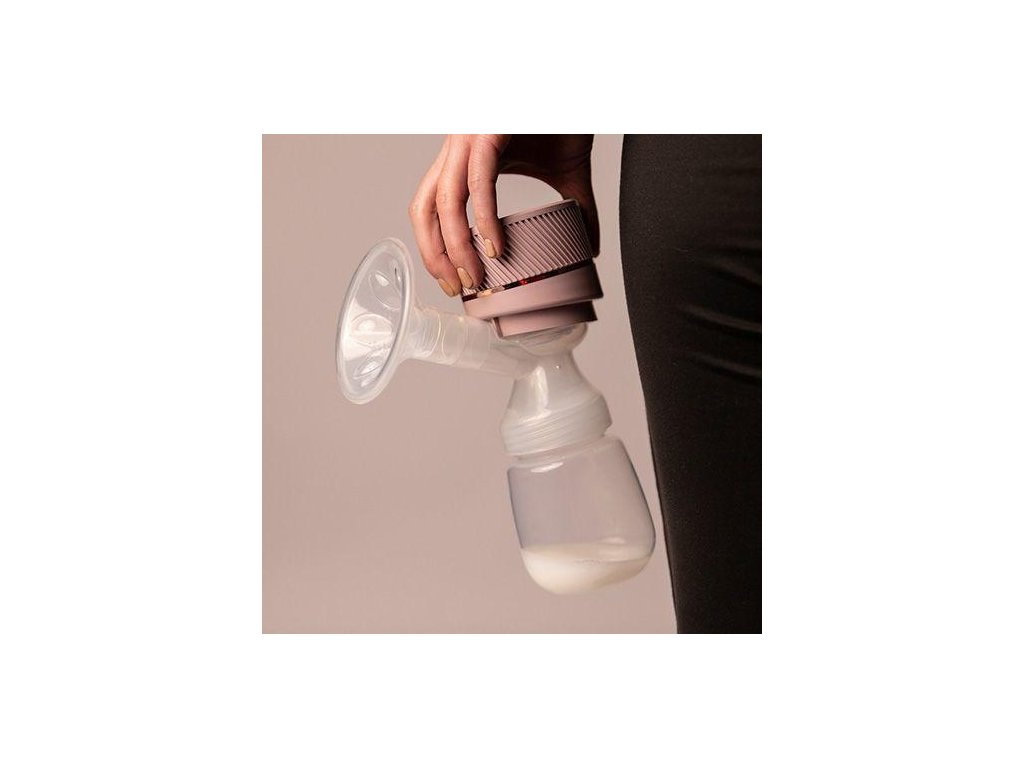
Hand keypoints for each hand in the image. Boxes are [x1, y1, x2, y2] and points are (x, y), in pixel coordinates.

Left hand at [409, 134, 597, 296]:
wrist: (580, 83)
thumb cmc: (567, 117)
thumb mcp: (568, 174)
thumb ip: (575, 210)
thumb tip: (590, 249)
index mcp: (466, 160)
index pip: (432, 208)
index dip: (435, 248)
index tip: (456, 281)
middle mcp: (459, 150)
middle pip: (424, 208)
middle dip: (434, 254)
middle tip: (459, 288)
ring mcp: (469, 140)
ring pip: (443, 200)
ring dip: (453, 246)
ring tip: (475, 277)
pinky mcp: (487, 133)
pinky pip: (477, 183)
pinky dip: (483, 220)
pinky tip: (495, 247)